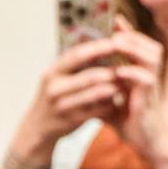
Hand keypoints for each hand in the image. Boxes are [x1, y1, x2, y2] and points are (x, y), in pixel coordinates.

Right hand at [22, 36, 126, 152]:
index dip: (99, 47)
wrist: (38, 128)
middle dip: (112, 70)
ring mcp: (62, 106)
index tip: (117, 41)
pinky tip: (118, 99)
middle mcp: (54, 88)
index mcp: (52, 72)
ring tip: (126, 81)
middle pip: (90, 75)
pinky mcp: (71, 120)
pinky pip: (97, 110)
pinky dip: (110, 103)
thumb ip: (74, 63)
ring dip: (114, 87)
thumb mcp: (57, 78)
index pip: (77, 54)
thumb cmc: (54, 97)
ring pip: (96, 93)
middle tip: (129, 64)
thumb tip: (98, 40)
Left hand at [106, 19, 167, 160]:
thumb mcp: (108, 98)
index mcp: (141, 71)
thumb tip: (76, 79)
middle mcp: (150, 74)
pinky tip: (119, 71)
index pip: (138, 45)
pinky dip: (132, 72)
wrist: (145, 142)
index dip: (126, 31)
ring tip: (115, 44)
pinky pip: (146, 78)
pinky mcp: (151, 97)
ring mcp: (152, 85)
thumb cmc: (127, 120)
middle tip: (113, 30)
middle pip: (148, 44)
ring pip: (151, 55)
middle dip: (130, 35)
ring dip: (133, 48)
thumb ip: (97, 86)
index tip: (111, 20)